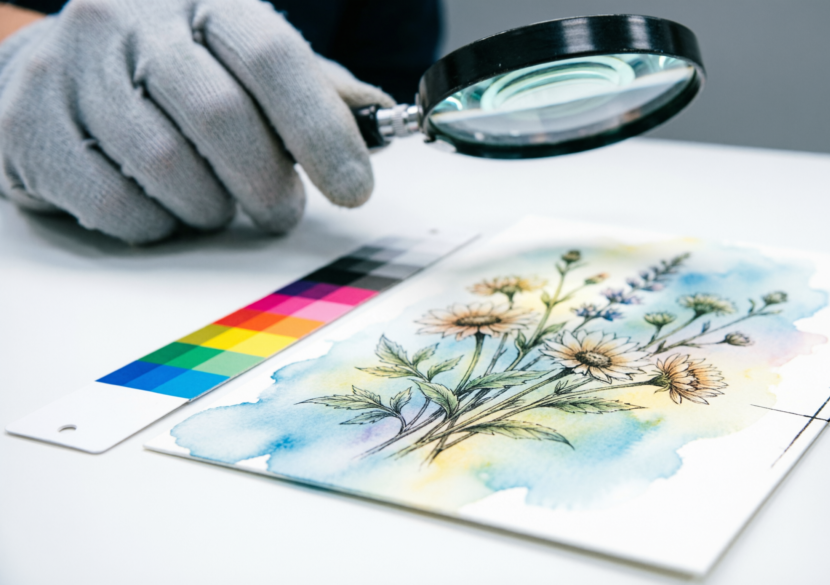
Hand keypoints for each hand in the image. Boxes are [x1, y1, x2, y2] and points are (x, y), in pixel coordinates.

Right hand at [0, 0, 392, 243]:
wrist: (57, 68)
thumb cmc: (173, 73)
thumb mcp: (244, 62)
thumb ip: (312, 89)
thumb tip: (380, 120)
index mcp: (203, 0)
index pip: (273, 57)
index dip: (321, 130)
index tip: (354, 188)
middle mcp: (131, 20)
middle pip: (220, 116)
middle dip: (267, 184)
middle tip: (281, 212)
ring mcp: (72, 68)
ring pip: (165, 165)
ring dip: (210, 208)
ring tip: (216, 207)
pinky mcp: (30, 123)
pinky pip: (112, 201)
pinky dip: (154, 224)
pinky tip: (162, 210)